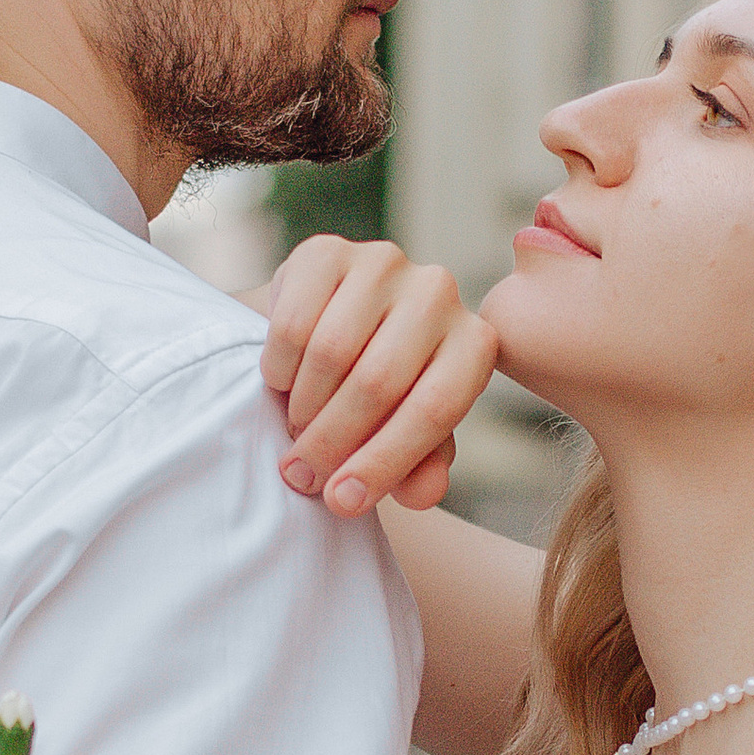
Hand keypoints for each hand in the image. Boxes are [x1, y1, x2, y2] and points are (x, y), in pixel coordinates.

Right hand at [260, 233, 498, 517]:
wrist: (329, 330)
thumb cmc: (382, 397)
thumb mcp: (409, 437)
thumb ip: (421, 468)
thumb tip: (423, 493)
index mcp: (474, 344)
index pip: (433, 410)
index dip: (384, 463)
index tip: (342, 502)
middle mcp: (440, 293)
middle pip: (379, 383)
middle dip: (333, 443)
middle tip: (301, 477)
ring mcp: (385, 264)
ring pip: (332, 353)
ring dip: (303, 408)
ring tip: (294, 432)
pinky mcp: (328, 251)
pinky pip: (293, 322)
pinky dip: (279, 369)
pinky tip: (280, 385)